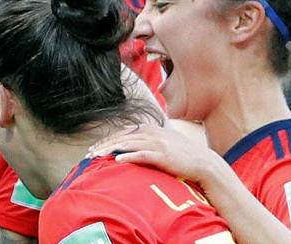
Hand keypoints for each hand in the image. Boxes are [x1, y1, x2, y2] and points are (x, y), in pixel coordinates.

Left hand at [89, 123, 222, 185]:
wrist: (202, 162)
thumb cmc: (181, 155)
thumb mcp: (162, 142)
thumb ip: (147, 141)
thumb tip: (130, 147)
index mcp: (150, 128)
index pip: (122, 133)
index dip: (107, 140)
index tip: (94, 148)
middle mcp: (151, 133)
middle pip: (121, 138)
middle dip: (103, 146)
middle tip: (89, 154)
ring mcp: (157, 143)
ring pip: (127, 145)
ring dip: (110, 151)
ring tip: (97, 157)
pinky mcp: (162, 155)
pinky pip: (141, 155)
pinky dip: (128, 157)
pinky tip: (117, 161)